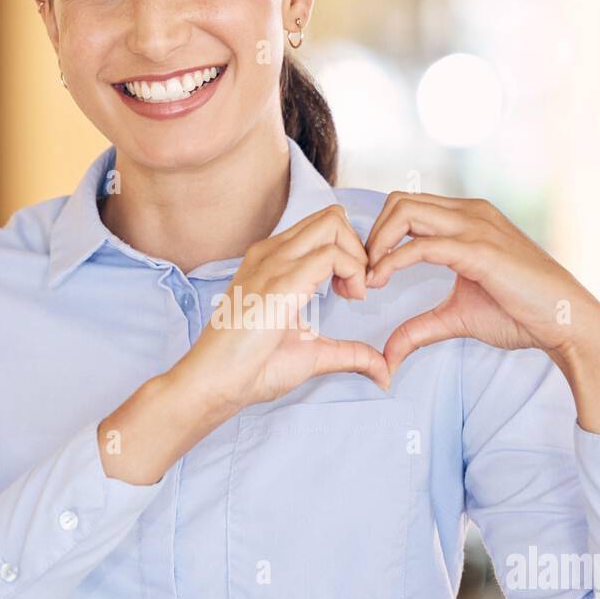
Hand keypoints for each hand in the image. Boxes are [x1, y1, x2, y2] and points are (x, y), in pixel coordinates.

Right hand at [180, 203, 390, 411]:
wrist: (215, 382)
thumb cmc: (251, 368)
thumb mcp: (311, 354)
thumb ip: (348, 354)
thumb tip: (383, 372)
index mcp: (272, 261)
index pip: (322, 227)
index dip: (349, 252)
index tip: (352, 290)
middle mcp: (271, 252)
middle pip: (331, 216)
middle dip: (359, 247)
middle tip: (359, 288)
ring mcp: (274, 262)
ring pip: (334, 224)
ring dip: (358, 256)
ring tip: (355, 294)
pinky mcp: (281, 280)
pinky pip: (331, 254)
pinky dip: (354, 271)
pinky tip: (351, 298)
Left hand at [363, 192, 599, 437]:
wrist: (566, 322)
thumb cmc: (520, 314)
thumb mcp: (457, 318)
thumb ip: (419, 329)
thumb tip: (387, 355)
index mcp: (466, 220)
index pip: (406, 208)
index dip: (378, 237)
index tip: (363, 274)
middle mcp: (470, 213)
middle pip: (398, 201)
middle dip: (370, 236)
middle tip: (359, 275)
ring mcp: (476, 227)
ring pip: (405, 212)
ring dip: (376, 245)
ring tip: (367, 280)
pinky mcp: (479, 250)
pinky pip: (422, 246)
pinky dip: (393, 262)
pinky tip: (381, 281)